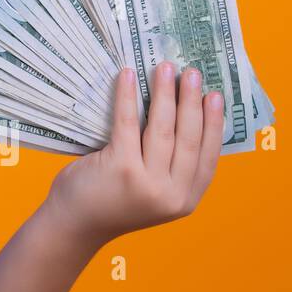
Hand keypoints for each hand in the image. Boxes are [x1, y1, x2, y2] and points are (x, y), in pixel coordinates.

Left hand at [42, 61, 223, 248]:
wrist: (75, 224)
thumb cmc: (111, 200)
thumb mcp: (153, 192)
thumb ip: (169, 167)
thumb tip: (180, 116)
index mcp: (185, 199)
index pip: (208, 156)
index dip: (214, 124)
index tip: (216, 96)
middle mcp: (171, 194)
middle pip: (188, 138)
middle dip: (192, 101)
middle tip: (192, 72)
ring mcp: (147, 183)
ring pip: (162, 129)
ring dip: (166, 94)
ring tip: (166, 68)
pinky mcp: (121, 168)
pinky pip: (127, 123)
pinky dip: (128, 96)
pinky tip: (128, 76)